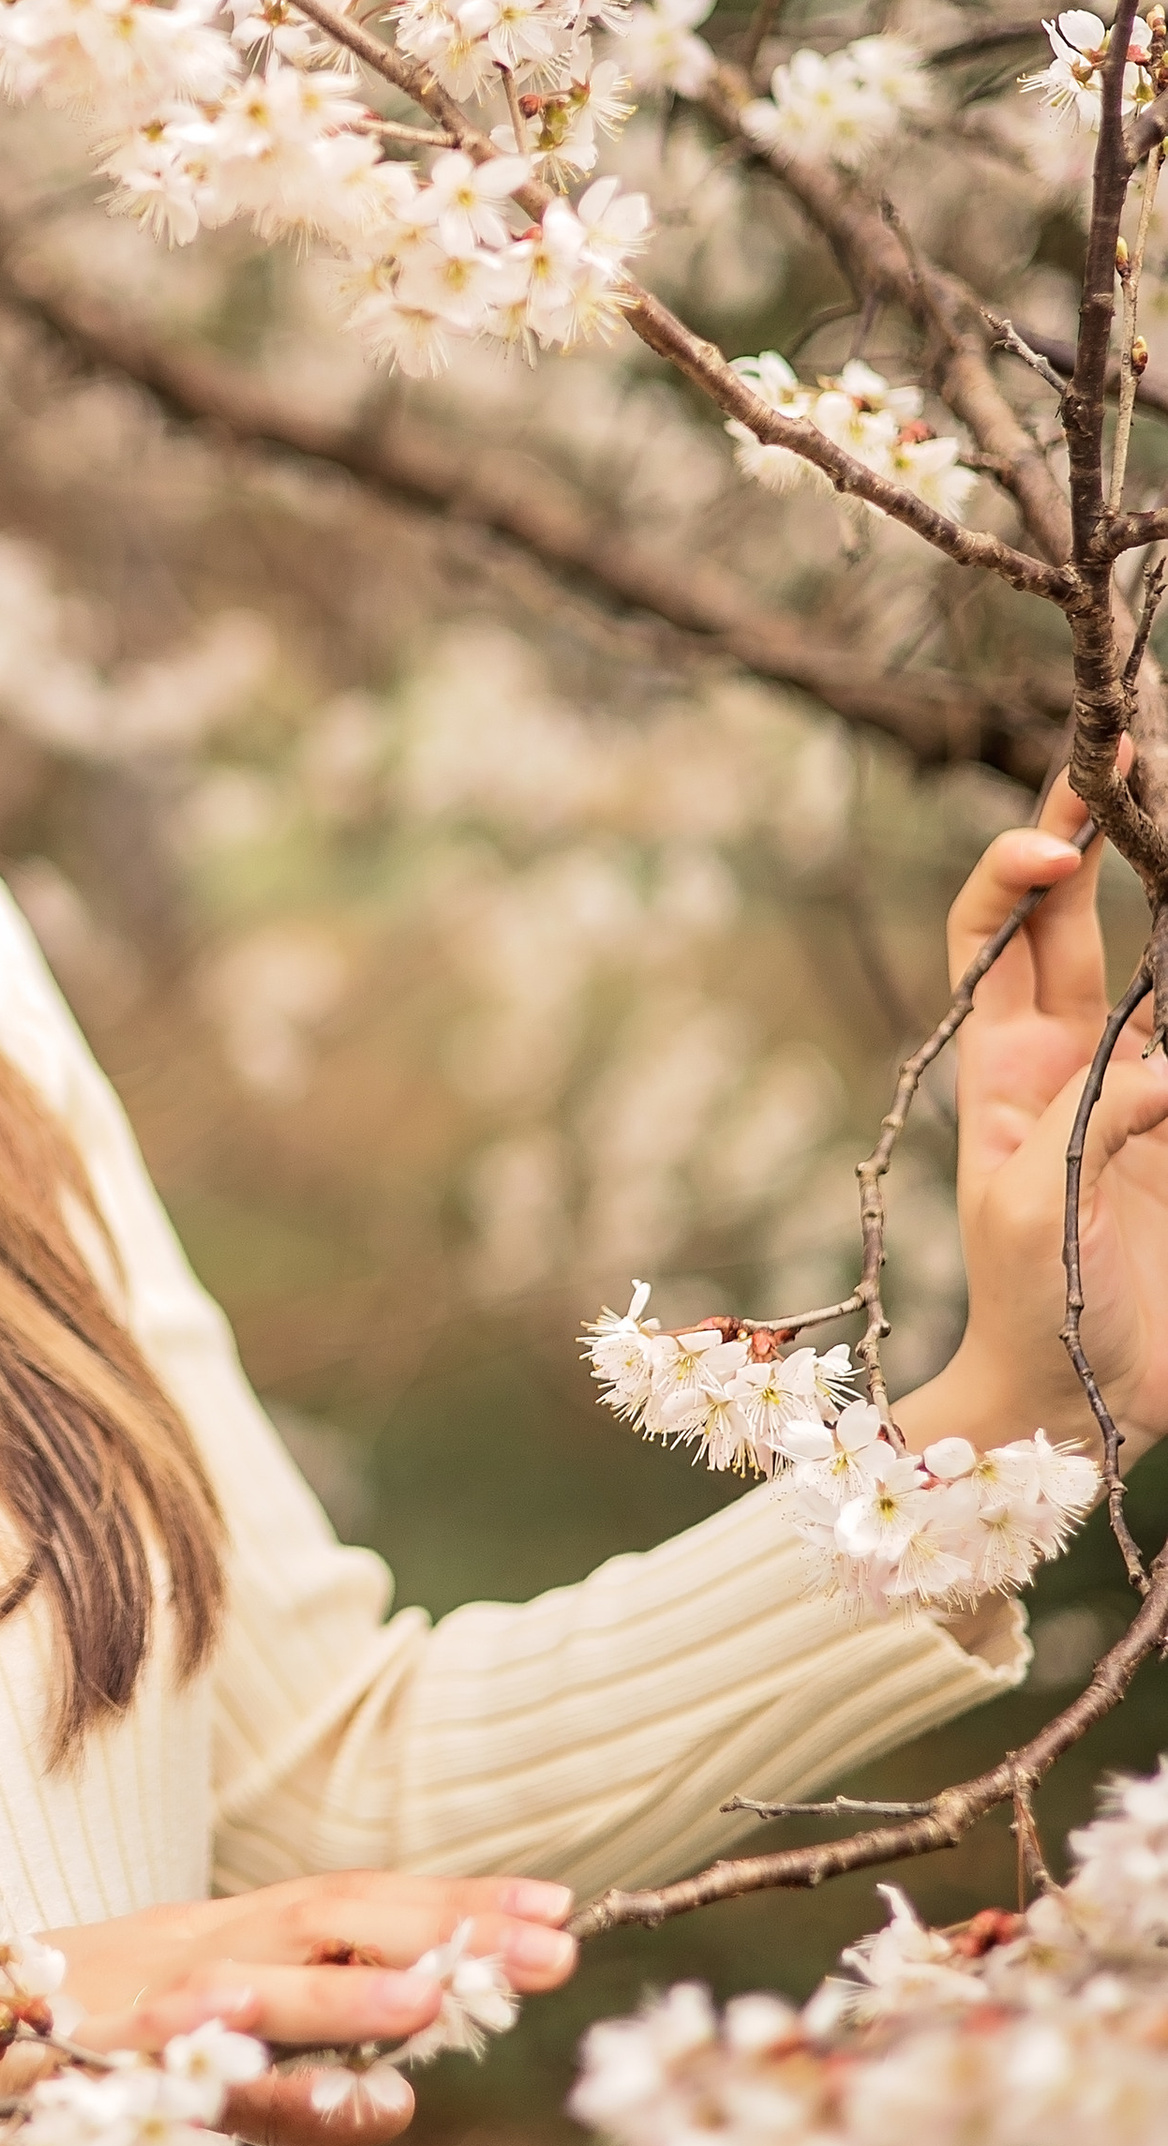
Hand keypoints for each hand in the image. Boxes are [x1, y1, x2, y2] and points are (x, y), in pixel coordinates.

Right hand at [38, 1870, 576, 2145]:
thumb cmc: (69, 2057)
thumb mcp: (199, 2064)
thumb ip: (300, 2087)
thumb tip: (401, 2106)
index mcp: (224, 1935)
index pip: (356, 1903)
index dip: (455, 1899)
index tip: (561, 1907)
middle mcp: (190, 1945)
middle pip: (328, 1915)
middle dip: (442, 1925)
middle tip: (557, 1945)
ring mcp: (135, 1996)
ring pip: (252, 1979)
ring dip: (345, 1986)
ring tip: (440, 1995)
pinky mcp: (80, 2057)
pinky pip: (162, 2067)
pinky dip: (223, 2070)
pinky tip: (275, 2074)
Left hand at [902, 779, 1167, 1455]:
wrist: (1081, 1405)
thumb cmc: (1030, 1315)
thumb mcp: (1036, 1214)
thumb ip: (1094, 1127)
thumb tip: (1162, 1066)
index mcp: (1005, 1062)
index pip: (994, 927)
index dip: (1018, 865)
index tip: (1064, 841)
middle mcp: (1072, 1053)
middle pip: (1076, 911)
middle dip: (1096, 822)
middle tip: (1128, 740)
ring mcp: (1138, 1083)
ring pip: (1149, 958)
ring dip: (1159, 889)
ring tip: (1164, 808)